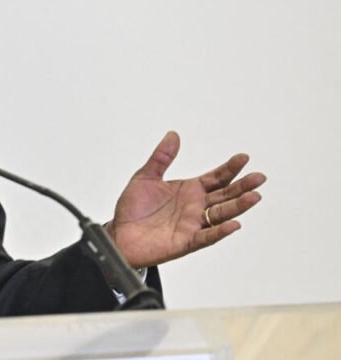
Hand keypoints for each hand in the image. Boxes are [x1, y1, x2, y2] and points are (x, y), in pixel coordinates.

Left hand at [107, 131, 265, 268]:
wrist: (120, 233)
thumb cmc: (133, 208)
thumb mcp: (145, 177)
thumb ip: (161, 157)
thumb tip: (173, 135)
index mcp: (190, 190)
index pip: (216, 178)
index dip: (230, 168)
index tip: (243, 158)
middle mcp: (196, 207)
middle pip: (225, 195)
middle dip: (243, 186)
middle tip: (258, 177)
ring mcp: (194, 224)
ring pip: (221, 215)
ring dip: (238, 207)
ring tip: (254, 196)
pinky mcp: (187, 241)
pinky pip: (207, 237)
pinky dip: (220, 231)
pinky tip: (233, 224)